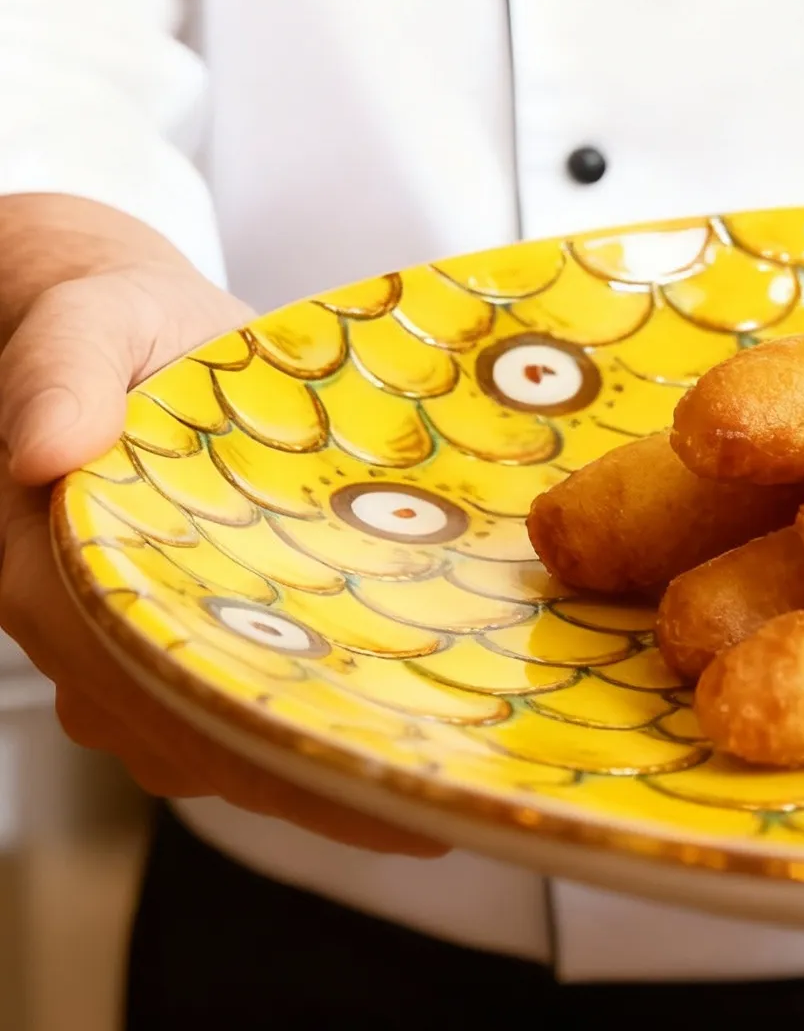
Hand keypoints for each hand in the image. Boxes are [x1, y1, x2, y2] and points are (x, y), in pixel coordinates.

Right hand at [0, 205, 443, 855]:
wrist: (116, 325)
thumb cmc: (105, 320)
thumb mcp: (83, 321)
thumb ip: (57, 374)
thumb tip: (45, 450)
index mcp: (46, 563)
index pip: (137, 668)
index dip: (238, 723)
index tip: (338, 760)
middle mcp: (81, 627)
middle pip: (190, 733)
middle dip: (303, 781)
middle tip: (427, 809)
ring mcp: (126, 645)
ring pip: (212, 743)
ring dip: (312, 774)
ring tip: (431, 792)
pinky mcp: (178, 634)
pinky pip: (234, 706)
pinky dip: (304, 734)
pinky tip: (394, 743)